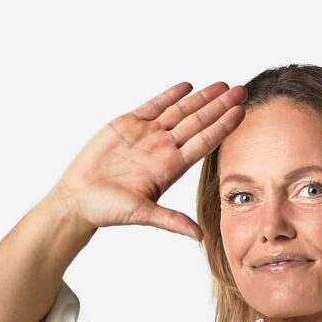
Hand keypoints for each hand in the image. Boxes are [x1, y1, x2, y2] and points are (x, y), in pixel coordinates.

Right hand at [55, 80, 247, 243]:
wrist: (79, 197)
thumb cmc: (109, 210)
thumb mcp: (142, 214)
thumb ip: (171, 221)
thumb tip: (199, 237)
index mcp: (171, 167)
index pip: (204, 142)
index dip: (223, 126)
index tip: (241, 113)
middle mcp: (163, 148)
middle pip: (198, 122)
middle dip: (220, 106)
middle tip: (242, 90)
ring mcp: (148, 135)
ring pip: (180, 111)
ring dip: (201, 98)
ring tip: (222, 85)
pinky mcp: (129, 124)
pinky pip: (154, 105)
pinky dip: (170, 95)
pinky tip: (187, 86)